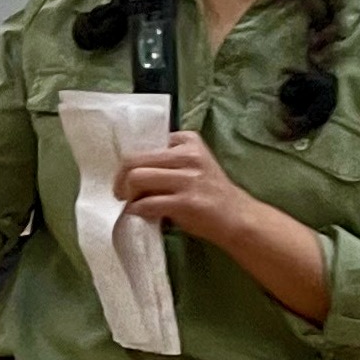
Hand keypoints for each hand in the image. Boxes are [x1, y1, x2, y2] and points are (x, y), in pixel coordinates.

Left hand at [112, 131, 260, 238]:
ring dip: (128, 193)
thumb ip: (167, 161)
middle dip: (121, 178)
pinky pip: (148, 203)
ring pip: (137, 178)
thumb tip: (130, 169)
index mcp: (188, 142)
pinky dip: (137, 209)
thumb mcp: (193, 165)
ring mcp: (188, 179)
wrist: (238, 217)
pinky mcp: (186, 202)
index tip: (129, 175)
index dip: (132, 162)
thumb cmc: (210, 192)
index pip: (146, 144)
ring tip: (132, 202)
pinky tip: (141, 213)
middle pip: (134, 160)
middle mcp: (188, 156)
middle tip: (121, 192)